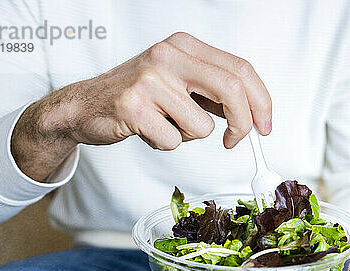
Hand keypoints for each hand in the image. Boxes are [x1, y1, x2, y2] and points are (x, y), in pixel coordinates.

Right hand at [12, 32, 271, 180]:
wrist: (84, 105)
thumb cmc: (139, 96)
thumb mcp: (179, 82)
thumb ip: (213, 92)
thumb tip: (253, 114)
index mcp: (185, 46)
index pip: (240, 69)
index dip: (261, 101)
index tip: (265, 126)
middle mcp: (169, 55)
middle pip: (232, 90)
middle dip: (242, 124)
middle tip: (235, 141)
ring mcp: (150, 79)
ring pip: (202, 126)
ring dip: (188, 136)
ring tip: (165, 125)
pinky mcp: (134, 106)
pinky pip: (173, 141)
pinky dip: (165, 144)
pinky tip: (148, 131)